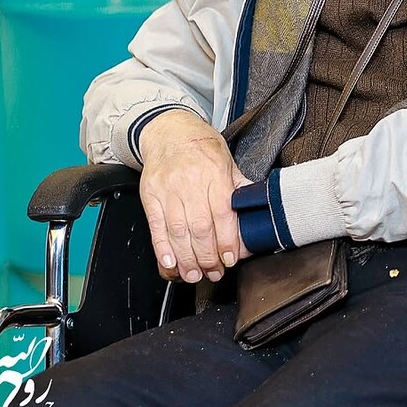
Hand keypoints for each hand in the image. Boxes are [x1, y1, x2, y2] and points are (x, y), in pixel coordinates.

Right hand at [137, 109, 250, 283]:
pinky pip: (156, 227)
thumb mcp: (228, 162)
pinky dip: (163, 249)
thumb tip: (256, 214)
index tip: (229, 258)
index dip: (226, 240)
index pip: (222, 213)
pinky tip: (170, 264)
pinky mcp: (150, 196)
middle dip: (207, 256)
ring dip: (187, 259)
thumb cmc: (201, 147)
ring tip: (194, 274)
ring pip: (178, 231)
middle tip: (213, 273)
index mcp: (214, 173)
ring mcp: (168, 189)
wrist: (169, 131)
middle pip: (199, 227)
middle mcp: (190, 182)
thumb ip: (240, 188)